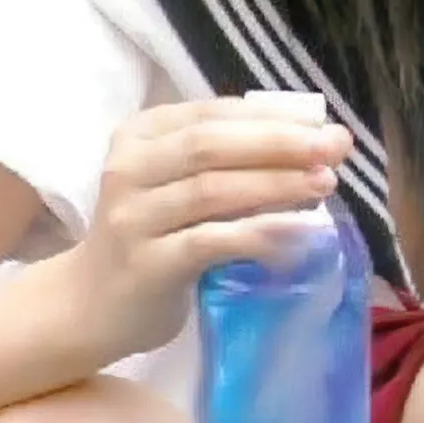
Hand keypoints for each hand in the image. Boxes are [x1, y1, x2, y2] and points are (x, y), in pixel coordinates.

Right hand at [58, 98, 353, 367]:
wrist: (90, 307)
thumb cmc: (148, 243)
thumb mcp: (176, 189)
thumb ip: (222, 165)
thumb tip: (305, 149)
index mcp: (140, 136)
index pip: (213, 114)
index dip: (271, 118)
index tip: (323, 126)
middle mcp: (130, 168)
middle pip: (212, 144)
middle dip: (280, 143)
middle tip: (334, 148)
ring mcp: (134, 217)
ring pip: (212, 189)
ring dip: (275, 184)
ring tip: (324, 184)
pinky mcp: (147, 264)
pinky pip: (209, 242)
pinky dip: (257, 235)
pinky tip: (297, 234)